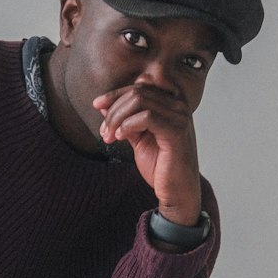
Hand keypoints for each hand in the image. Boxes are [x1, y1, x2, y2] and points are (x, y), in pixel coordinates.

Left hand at [93, 82, 201, 223]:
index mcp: (172, 102)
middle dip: (114, 109)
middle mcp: (179, 105)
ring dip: (117, 118)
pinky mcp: (176, 131)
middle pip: (138, 91)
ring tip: (109, 136)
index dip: (116, 93)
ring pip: (140, 101)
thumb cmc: (160, 166)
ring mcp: (180, 117)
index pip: (140, 85)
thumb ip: (125, 120)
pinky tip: (120, 138)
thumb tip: (103, 105)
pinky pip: (146, 117)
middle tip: (103, 131)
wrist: (176, 192)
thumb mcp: (138, 138)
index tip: (97, 105)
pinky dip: (128, 125)